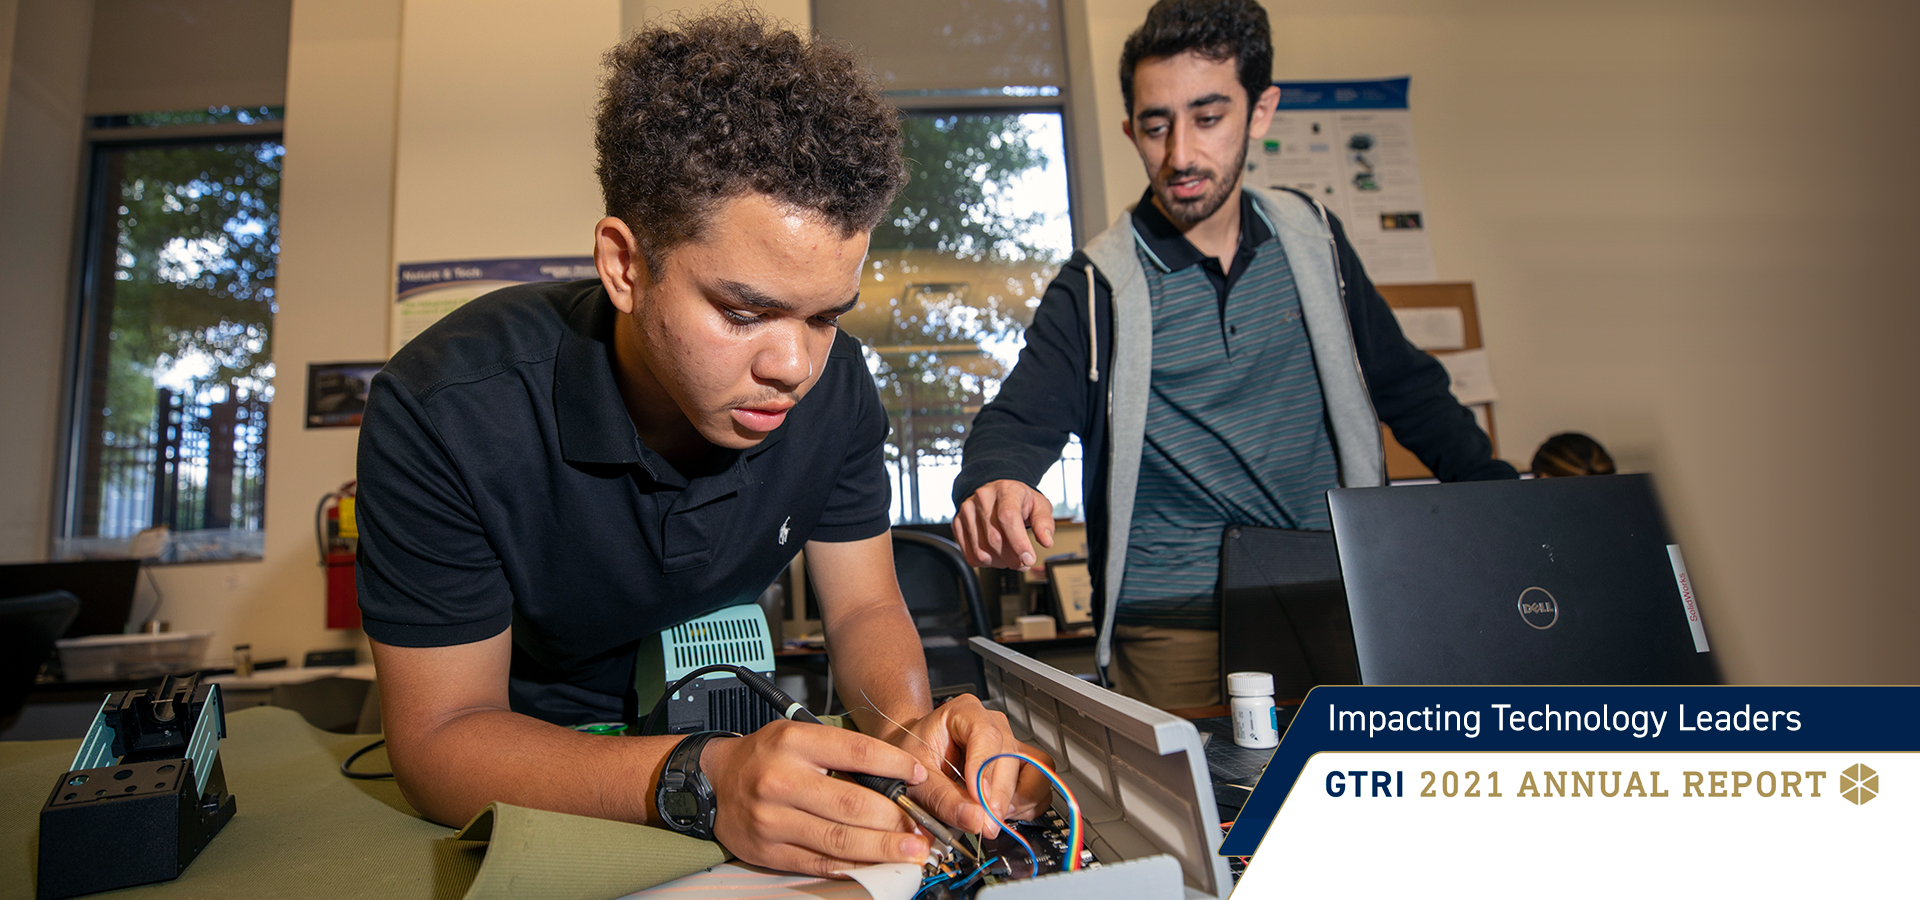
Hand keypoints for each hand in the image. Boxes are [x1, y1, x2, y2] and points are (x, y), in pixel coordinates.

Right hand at [699, 719, 932, 875]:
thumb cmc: (764, 757)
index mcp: (794, 742)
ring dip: (882, 848)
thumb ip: (840, 753)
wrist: (714, 782)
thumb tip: (894, 778)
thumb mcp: (798, 736)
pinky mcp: (769, 850)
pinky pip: (819, 862)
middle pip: (852, 803)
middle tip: (922, 827)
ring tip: (911, 852)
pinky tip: (875, 865)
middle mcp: (781, 779)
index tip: (919, 776)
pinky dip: (853, 866)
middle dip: (895, 819)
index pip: (857, 752)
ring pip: (839, 838)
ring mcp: (773, 819)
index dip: (895, 765)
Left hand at [888, 694, 1054, 837]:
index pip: (986, 735)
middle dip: (999, 795)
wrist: (912, 761)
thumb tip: (976, 819)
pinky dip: (1026, 806)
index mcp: (965, 713)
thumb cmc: (913, 758)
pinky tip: (1001, 814)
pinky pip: (1040, 786)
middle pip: (1011, 757)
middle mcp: (993, 725)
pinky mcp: (1019, 768)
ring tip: (991, 816)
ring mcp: (1010, 746)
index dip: (985, 769)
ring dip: (1018, 800)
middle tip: (984, 823)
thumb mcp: (917, 779)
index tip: (978, 798)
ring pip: (1035, 770)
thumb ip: (943, 799)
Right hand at [953, 479, 1054, 569]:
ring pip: (981, 550)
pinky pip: (970, 555)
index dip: (1019, 543)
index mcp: (1005, 490)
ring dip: (1000, 562)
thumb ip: (1044, 523)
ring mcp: (967, 510)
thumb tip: (1046, 541)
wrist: (997, 491)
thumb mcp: (1039, 505)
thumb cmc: (1019, 499)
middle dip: (1012, 558)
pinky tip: (996, 555)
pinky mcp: (957, 523)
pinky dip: (986, 562)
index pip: (1008, 518)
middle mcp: (982, 498)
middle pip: (994, 538)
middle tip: (1024, 562)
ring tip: (1010, 557)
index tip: (1029, 559)